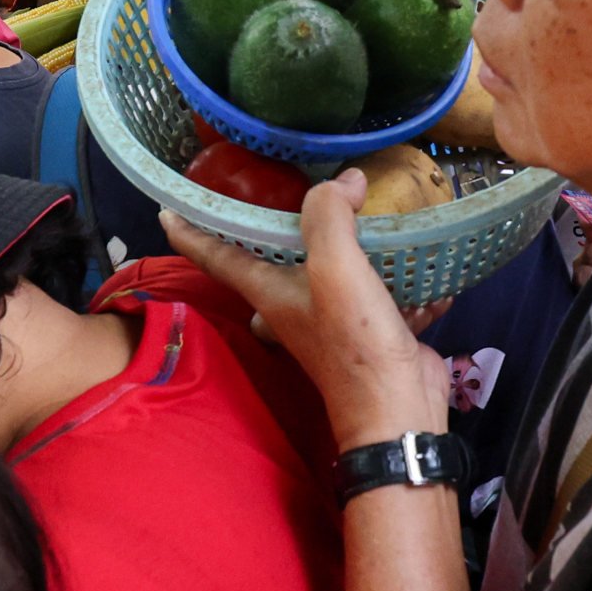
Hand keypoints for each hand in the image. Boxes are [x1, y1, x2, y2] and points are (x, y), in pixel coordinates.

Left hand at [166, 172, 447, 454]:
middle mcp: (292, 304)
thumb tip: (344, 181)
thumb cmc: (354, 342)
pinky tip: (424, 264)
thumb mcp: (335, 269)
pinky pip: (378, 291)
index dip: (190, 230)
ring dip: (347, 245)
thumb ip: (328, 218)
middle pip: (271, 259)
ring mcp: (331, 318)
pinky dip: (398, 279)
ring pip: (328, 271)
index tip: (167, 208)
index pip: (216, 256)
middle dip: (273, 227)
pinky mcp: (369, 328)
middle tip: (282, 187)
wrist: (397, 409)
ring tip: (363, 208)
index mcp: (269, 291)